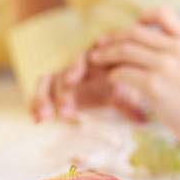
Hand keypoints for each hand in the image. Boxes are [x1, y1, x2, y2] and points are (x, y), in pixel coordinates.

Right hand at [31, 54, 147, 122]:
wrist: (109, 87)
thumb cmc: (119, 87)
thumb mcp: (125, 95)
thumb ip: (131, 105)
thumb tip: (144, 121)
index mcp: (98, 62)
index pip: (83, 58)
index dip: (75, 66)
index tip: (72, 80)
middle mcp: (79, 67)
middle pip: (64, 72)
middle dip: (64, 92)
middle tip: (66, 112)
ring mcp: (64, 77)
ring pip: (50, 81)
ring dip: (45, 98)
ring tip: (45, 117)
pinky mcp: (53, 89)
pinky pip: (41, 92)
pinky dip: (36, 104)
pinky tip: (35, 120)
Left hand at [87, 7, 179, 145]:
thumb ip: (174, 47)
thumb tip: (142, 38)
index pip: (163, 13)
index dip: (143, 16)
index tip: (133, 26)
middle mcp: (177, 49)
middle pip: (135, 32)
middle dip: (113, 37)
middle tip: (99, 45)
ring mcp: (166, 67)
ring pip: (124, 50)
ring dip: (105, 54)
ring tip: (96, 60)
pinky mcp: (154, 86)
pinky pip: (122, 73)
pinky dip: (113, 74)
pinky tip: (112, 79)